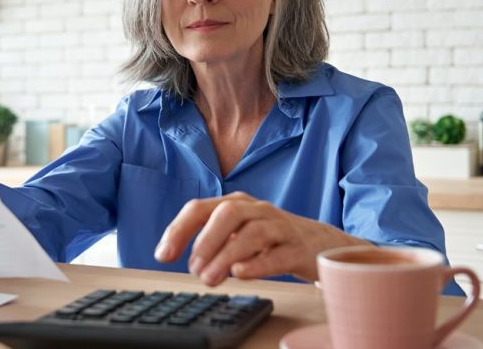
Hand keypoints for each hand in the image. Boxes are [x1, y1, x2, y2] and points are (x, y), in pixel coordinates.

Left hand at [154, 192, 369, 285]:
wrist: (320, 243)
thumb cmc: (270, 239)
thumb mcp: (237, 233)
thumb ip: (210, 240)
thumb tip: (179, 256)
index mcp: (236, 204)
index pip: (200, 208)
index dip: (178, 230)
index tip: (162, 255)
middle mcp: (257, 209)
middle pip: (228, 213)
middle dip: (206, 240)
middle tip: (193, 268)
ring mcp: (280, 226)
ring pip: (253, 233)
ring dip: (227, 255)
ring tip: (210, 278)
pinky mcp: (298, 248)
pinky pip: (278, 253)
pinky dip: (257, 263)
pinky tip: (240, 273)